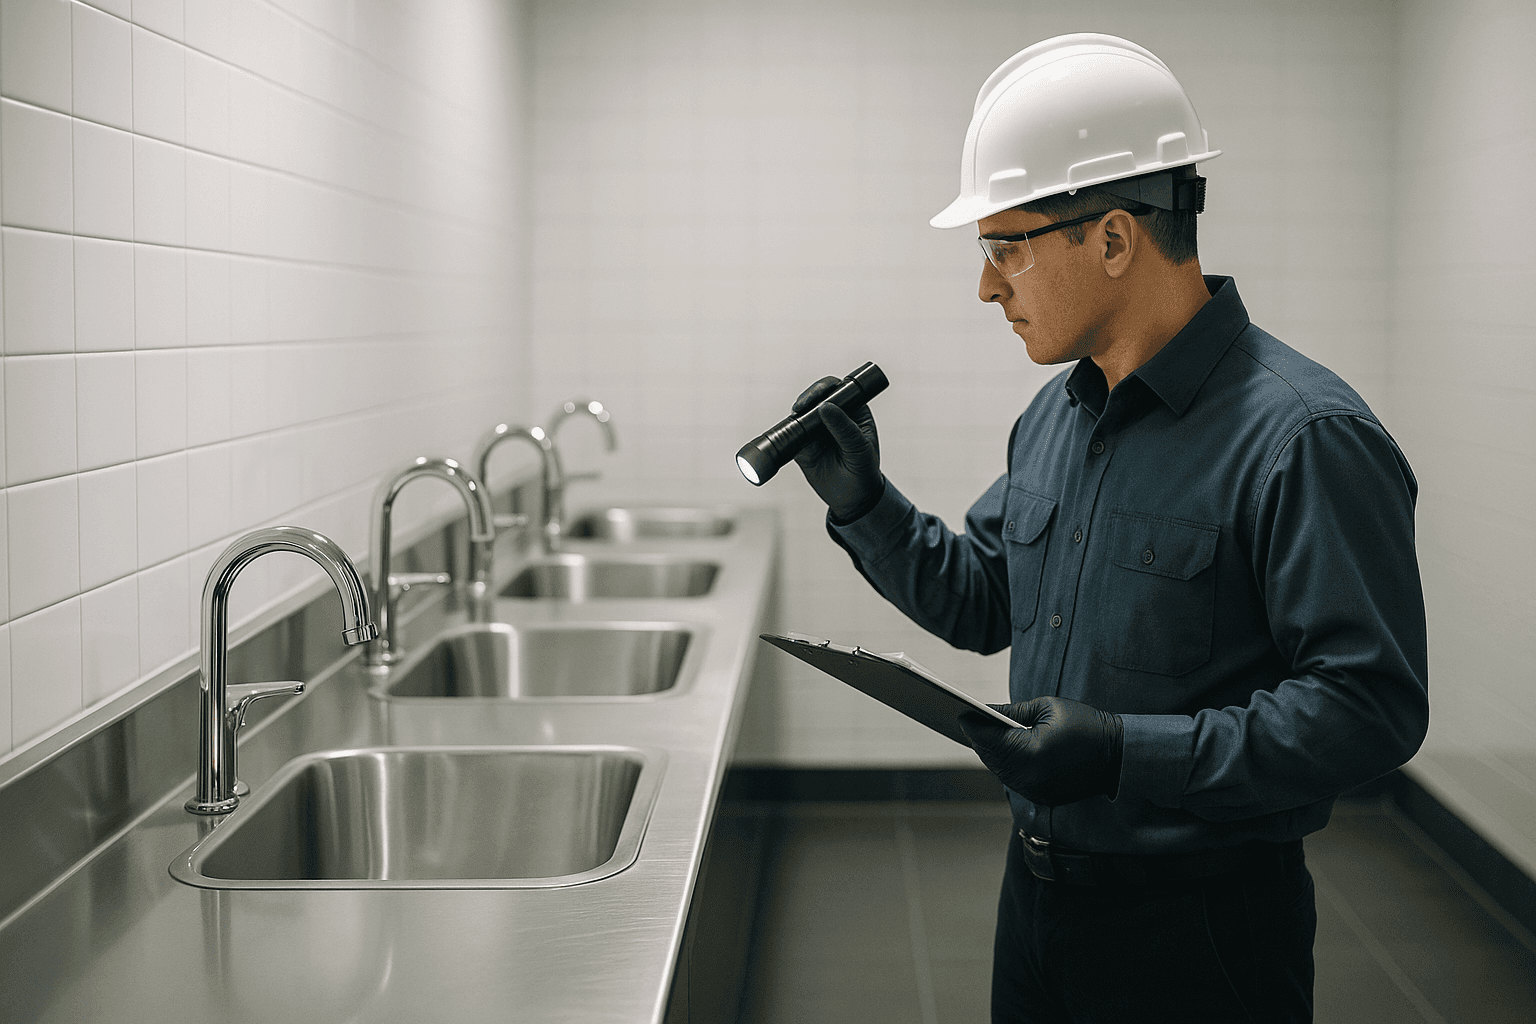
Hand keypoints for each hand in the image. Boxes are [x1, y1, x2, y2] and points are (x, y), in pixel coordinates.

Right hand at [790, 376, 883, 521]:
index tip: (818, 399)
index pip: (838, 390)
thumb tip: (825, 407)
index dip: (826, 388)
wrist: (853, 499)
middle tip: (801, 407)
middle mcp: (833, 416)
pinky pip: (791, 434)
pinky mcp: (802, 445)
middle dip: (807, 398)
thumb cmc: (864, 470)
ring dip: (796, 415)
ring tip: (796, 420)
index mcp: (853, 411)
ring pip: (802, 414)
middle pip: (816, 397)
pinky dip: (786, 432)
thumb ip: (844, 428)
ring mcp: (816, 430)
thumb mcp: (859, 449)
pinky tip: (785, 434)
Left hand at [959, 696, 1123, 805]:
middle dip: (978, 738)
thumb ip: (1011, 712)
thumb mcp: (1047, 708)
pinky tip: (999, 751)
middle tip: (964, 720)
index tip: (959, 713)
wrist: (1118, 755)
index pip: (989, 739)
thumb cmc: (1084, 725)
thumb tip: (984, 712)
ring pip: (1000, 770)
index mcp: (1030, 752)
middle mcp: (1029, 777)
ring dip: (990, 753)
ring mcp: (1035, 791)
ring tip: (978, 734)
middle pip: (990, 756)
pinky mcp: (1042, 797)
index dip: (972, 725)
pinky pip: (1014, 779)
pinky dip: (1005, 765)